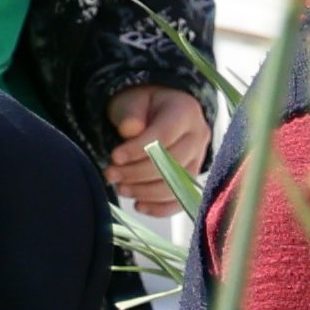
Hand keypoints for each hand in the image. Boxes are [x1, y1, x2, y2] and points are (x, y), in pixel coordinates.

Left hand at [103, 86, 214, 213]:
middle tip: (111, 175)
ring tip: (120, 188)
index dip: (139, 150)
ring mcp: (198, 160)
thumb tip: (130, 131)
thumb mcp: (131, 101)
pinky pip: (181, 199)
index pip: (164, 136)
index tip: (115, 157)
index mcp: (185, 112)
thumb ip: (130, 114)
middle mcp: (198, 137)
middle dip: (137, 173)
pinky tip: (139, 206)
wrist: (156, 113)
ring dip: (146, 192)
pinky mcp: (192, 178)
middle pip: (172, 163)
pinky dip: (160, 208)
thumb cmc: (141, 106)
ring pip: (177, 184)